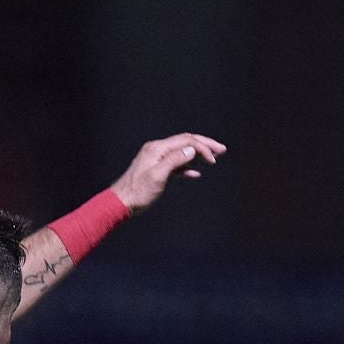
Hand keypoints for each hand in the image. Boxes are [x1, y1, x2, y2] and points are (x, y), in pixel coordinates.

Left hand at [109, 133, 226, 213]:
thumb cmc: (138, 192)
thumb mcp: (158, 176)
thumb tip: (191, 150)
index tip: (213, 159)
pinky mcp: (156, 168)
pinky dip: (187, 167)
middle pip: (185, 142)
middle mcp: (157, 149)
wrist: (121, 202)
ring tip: (212, 160)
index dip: (202, 147)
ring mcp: (156, 158)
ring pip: (181, 152)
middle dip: (204, 145)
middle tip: (221, 149)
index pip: (186, 141)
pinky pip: (175, 163)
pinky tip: (195, 173)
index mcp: (157, 148)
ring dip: (197, 155)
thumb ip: (175, 161)